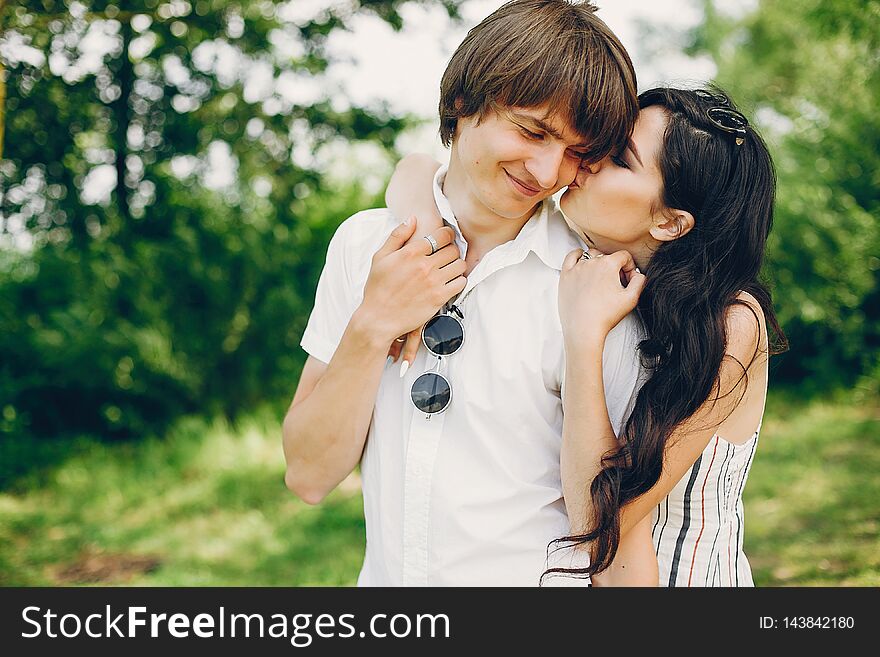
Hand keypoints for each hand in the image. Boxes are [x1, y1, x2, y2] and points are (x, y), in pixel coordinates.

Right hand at [360, 217, 466, 344]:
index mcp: (411, 252)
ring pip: (460, 265)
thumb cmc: (378, 287)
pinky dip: (459, 281)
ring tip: (450, 267)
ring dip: (457, 264)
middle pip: (453, 249)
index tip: (447, 238)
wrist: (379, 318)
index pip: (442, 235)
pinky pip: (460, 283)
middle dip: (453, 249)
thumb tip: (413, 218)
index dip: (447, 234)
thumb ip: (397, 235)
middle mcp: (425, 265)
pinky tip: (451, 281)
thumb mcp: (380, 257)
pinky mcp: (439, 297)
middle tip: (448, 254)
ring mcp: (434, 282)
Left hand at [558, 248, 646, 347]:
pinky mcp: (566, 276)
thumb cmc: (605, 316)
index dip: (629, 268)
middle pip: (608, 256)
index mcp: (608, 264)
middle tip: (615, 284)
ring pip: (590, 256)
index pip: (624, 256)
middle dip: (614, 267)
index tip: (627, 280)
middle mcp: (591, 262)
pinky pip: (571, 257)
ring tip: (601, 278)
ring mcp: (576, 268)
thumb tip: (637, 274)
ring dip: (598, 262)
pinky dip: (578, 257)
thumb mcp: (632, 298)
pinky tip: (583, 265)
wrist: (583, 329)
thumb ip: (640, 280)